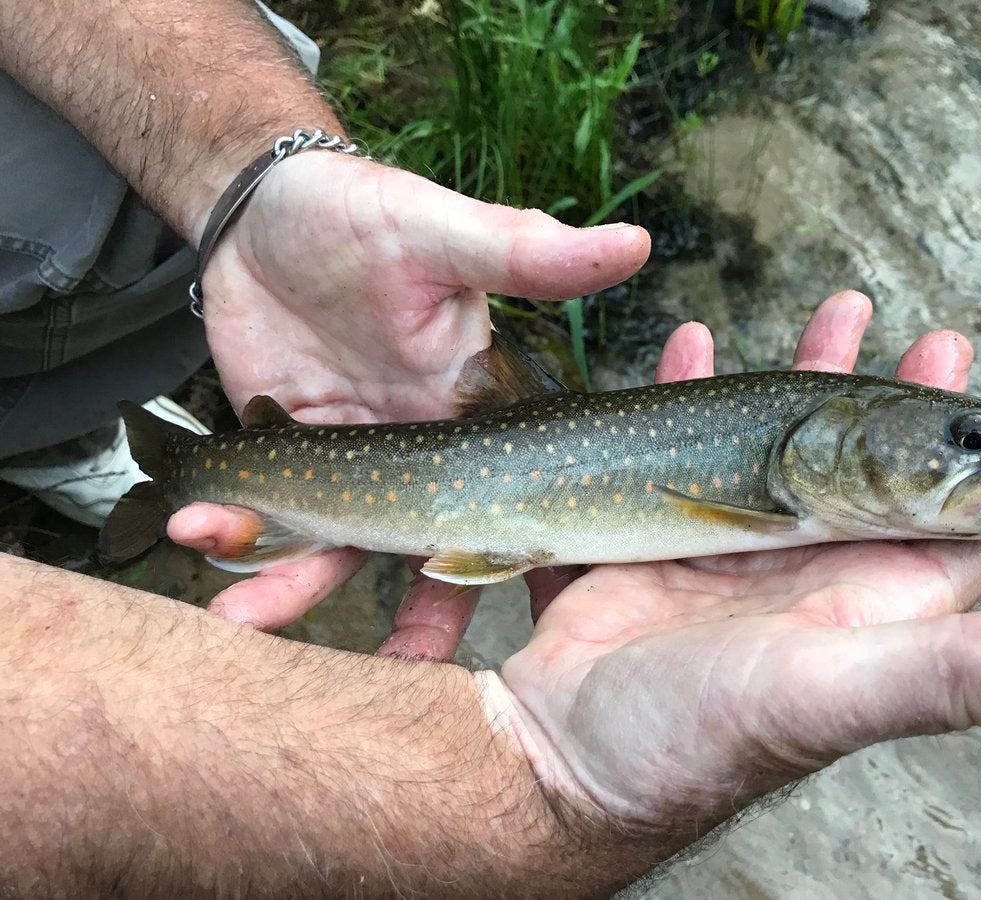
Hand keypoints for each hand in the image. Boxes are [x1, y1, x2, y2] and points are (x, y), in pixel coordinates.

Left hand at [166, 153, 649, 623]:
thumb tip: (635, 243)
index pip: (509, 504)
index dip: (507, 566)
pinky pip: (269, 516)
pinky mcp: (286, 460)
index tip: (510, 623)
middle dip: (408, 626)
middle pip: (429, 556)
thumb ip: (525, 253)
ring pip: (339, 551)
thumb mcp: (443, 234)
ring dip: (291, 591)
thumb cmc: (365, 214)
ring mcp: (353, 463)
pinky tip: (202, 531)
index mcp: (478, 416)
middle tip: (383, 686)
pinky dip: (235, 533)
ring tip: (236, 621)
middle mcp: (424, 453)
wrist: (264, 213)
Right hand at [471, 292, 980, 847]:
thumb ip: (970, 673)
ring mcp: (724, 559)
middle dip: (861, 384)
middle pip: (850, 463)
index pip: (937, 509)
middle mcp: (802, 575)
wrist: (562, 759)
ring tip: (798, 319)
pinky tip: (686, 350)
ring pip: (765, 448)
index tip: (952, 351)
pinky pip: (675, 455)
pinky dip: (682, 398)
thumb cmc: (702, 733)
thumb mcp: (842, 693)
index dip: (959, 441)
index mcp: (865, 598)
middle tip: (859, 311)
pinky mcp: (653, 548)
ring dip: (780, 381)